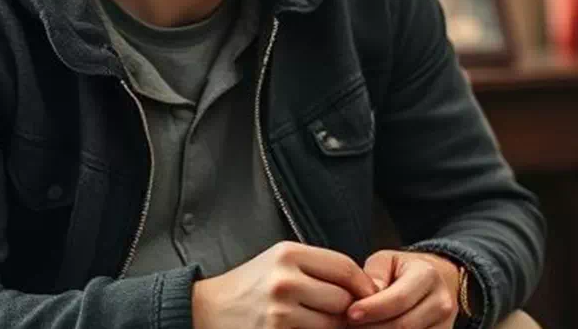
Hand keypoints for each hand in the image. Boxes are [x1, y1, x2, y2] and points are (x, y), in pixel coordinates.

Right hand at [192, 241, 377, 328]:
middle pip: (342, 298)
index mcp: (289, 254)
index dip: (363, 283)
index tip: (370, 293)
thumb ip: (318, 265)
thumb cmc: (252, 283)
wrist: (207, 309)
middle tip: (345, 311)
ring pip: (331, 323)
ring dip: (333, 325)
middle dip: (348, 307)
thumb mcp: (281, 259)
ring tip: (320, 319)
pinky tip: (306, 327)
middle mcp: (285, 281)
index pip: (345, 268)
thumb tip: (361, 283)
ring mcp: (279, 312)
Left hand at [346, 250, 459, 327]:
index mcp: (428, 275)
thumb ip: (375, 275)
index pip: (399, 298)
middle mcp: (441, 302)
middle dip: (371, 327)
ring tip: (361, 327)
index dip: (373, 309)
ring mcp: (444, 324)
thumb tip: (366, 297)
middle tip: (350, 324)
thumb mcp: (388, 261)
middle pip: (402, 325)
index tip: (350, 313)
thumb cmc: (404, 271)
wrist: (437, 283)